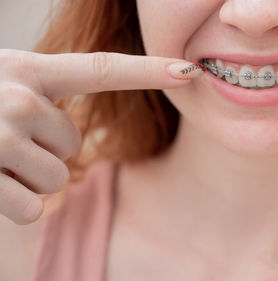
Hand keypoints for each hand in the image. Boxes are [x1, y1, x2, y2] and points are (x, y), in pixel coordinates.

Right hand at [0, 50, 203, 223]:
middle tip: (4, 136)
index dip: (147, 70)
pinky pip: (32, 208)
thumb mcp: (0, 84)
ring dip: (30, 177)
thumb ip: (41, 93)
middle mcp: (17, 98)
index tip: (188, 72)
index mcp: (26, 70)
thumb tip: (77, 130)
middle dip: (46, 148)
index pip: (99, 70)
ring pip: (57, 178)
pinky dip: (13, 203)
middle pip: (74, 141)